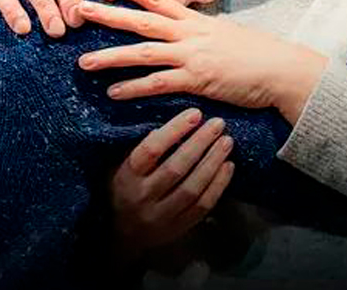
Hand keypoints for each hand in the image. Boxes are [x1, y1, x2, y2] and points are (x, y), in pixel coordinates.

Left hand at [79, 0, 326, 123]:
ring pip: (144, 52)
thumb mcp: (225, 33)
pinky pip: (159, 84)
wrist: (281, 69)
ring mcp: (192, 55)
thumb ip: (201, 32)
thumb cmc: (256, 53)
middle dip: (108, 14)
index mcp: (195, 21)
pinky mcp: (197, 79)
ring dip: (111, 56)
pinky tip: (113, 92)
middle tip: (79, 9)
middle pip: (141, 19)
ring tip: (83, 62)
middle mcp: (189, 33)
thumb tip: (186, 30)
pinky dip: (134, 88)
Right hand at [110, 108, 233, 261]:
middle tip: (218, 123)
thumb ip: (138, 143)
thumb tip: (165, 116)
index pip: (152, 149)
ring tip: (227, 141)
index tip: (195, 113)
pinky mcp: (178, 228)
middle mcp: (143, 196)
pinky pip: (202, 206)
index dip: (174, 130)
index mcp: (127, 176)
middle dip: (200, 143)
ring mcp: (161, 215)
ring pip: (192, 188)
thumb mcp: (119, 162)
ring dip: (212, 162)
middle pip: (176, 168)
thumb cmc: (122, 185)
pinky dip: (218, 185)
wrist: (121, 233)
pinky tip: (228, 166)